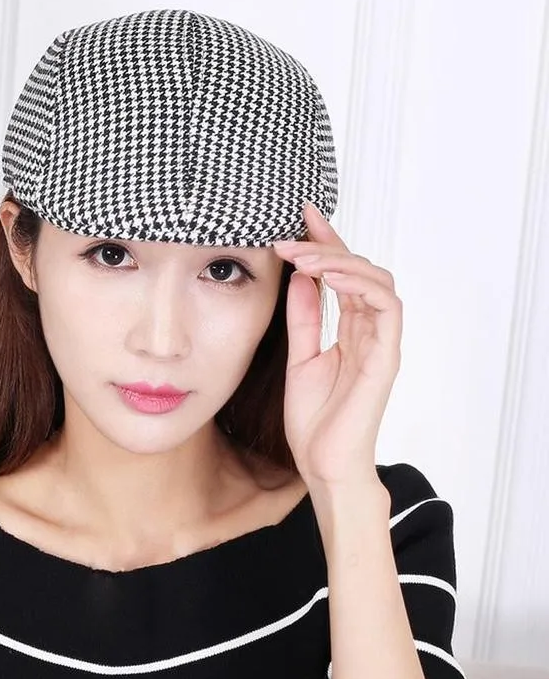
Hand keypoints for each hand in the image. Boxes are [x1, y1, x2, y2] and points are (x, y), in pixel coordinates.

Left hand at [272, 202, 402, 489]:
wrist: (322, 463)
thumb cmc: (314, 419)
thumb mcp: (299, 357)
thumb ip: (303, 319)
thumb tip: (299, 278)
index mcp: (350, 329)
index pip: (342, 274)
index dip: (326, 242)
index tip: (300, 216)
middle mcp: (369, 330)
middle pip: (360, 269)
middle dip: (327, 244)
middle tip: (292, 233)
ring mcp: (381, 342)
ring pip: (376, 280)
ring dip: (340, 261)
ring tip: (303, 256)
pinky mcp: (386, 356)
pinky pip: (386, 307)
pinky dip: (362, 285)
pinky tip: (332, 276)